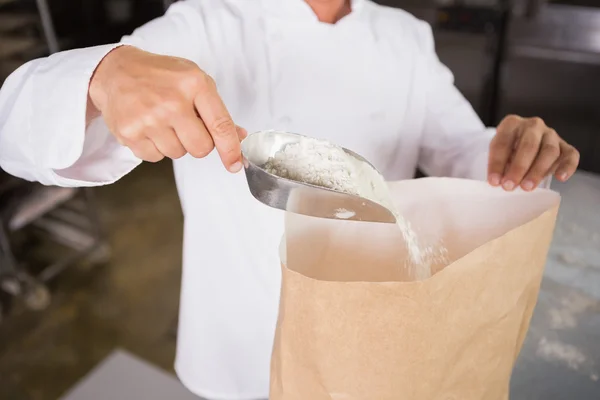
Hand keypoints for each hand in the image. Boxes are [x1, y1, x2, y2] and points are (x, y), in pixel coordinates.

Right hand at [88, 45, 246, 171]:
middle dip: (198, 143)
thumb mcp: (194, 82)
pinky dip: (155, 147)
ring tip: (163, 121)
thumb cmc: (161, 76)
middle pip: (201, 148)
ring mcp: (149, 118)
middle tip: (186, 126)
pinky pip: (155, 157)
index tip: (235, 164)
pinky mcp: (130, 133)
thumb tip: (239, 137)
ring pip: (178, 154)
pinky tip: (149, 127)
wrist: (116, 71)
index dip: (231, 150)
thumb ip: (217, 111)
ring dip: (175, 144)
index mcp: (194, 84)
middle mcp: (172, 102)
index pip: (220, 126)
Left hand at [487, 115, 579, 190]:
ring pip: (549, 151)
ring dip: (538, 171)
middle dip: (518, 168)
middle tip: (509, 186)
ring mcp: (551, 134)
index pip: (503, 142)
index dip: (497, 163)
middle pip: (529, 145)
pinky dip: (567, 166)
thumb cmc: (508, 150)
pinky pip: (571, 155)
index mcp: (511, 124)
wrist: (522, 144)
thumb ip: (498, 165)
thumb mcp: (497, 153)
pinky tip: (560, 178)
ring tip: (527, 187)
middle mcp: (533, 125)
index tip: (493, 181)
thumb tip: (498, 181)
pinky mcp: (565, 146)